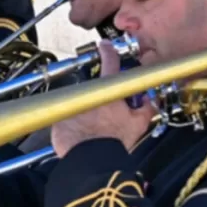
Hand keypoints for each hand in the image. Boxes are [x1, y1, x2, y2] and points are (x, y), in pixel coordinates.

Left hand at [50, 40, 156, 156]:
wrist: (92, 160)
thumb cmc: (114, 142)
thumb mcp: (137, 125)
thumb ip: (145, 108)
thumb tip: (148, 100)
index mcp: (106, 90)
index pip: (109, 63)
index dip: (108, 52)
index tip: (105, 46)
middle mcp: (86, 93)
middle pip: (93, 90)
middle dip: (98, 99)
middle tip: (105, 116)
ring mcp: (70, 105)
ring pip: (79, 105)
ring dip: (85, 113)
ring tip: (92, 131)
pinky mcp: (58, 120)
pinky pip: (66, 120)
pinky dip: (72, 126)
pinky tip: (80, 137)